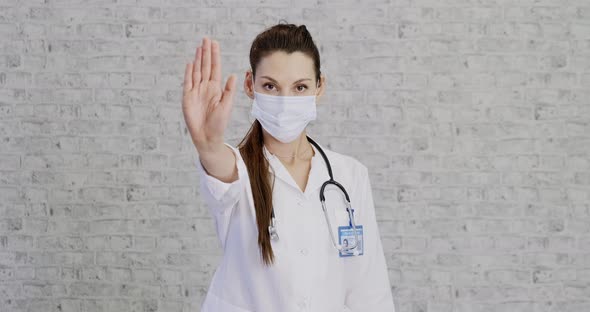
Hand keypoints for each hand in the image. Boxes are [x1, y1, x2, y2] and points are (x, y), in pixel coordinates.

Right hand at [182, 37, 236, 151]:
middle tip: (206, 39)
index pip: (215, 68)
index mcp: (216, 88)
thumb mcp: (227, 106)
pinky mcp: (187, 97)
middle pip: (205, 66)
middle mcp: (206, 87)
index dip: (215, 56)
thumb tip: (234, 75)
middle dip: (206, 53)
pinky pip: (188, 82)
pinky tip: (190, 63)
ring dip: (198, 59)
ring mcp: (196, 91)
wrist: (207, 136)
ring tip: (199, 47)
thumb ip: (229, 90)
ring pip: (197, 71)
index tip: (214, 43)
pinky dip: (189, 72)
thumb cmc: (219, 123)